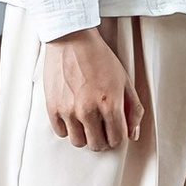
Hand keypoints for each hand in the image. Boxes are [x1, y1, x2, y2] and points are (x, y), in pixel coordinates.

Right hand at [42, 25, 140, 152]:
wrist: (71, 39)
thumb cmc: (100, 58)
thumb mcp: (124, 80)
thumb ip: (133, 109)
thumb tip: (133, 134)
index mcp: (110, 104)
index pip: (117, 140)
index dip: (118, 137)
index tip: (115, 129)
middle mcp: (88, 110)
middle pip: (97, 145)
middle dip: (102, 138)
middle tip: (101, 126)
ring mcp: (68, 110)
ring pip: (78, 142)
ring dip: (84, 135)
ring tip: (86, 121)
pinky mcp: (52, 107)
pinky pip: (61, 133)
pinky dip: (68, 128)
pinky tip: (73, 115)